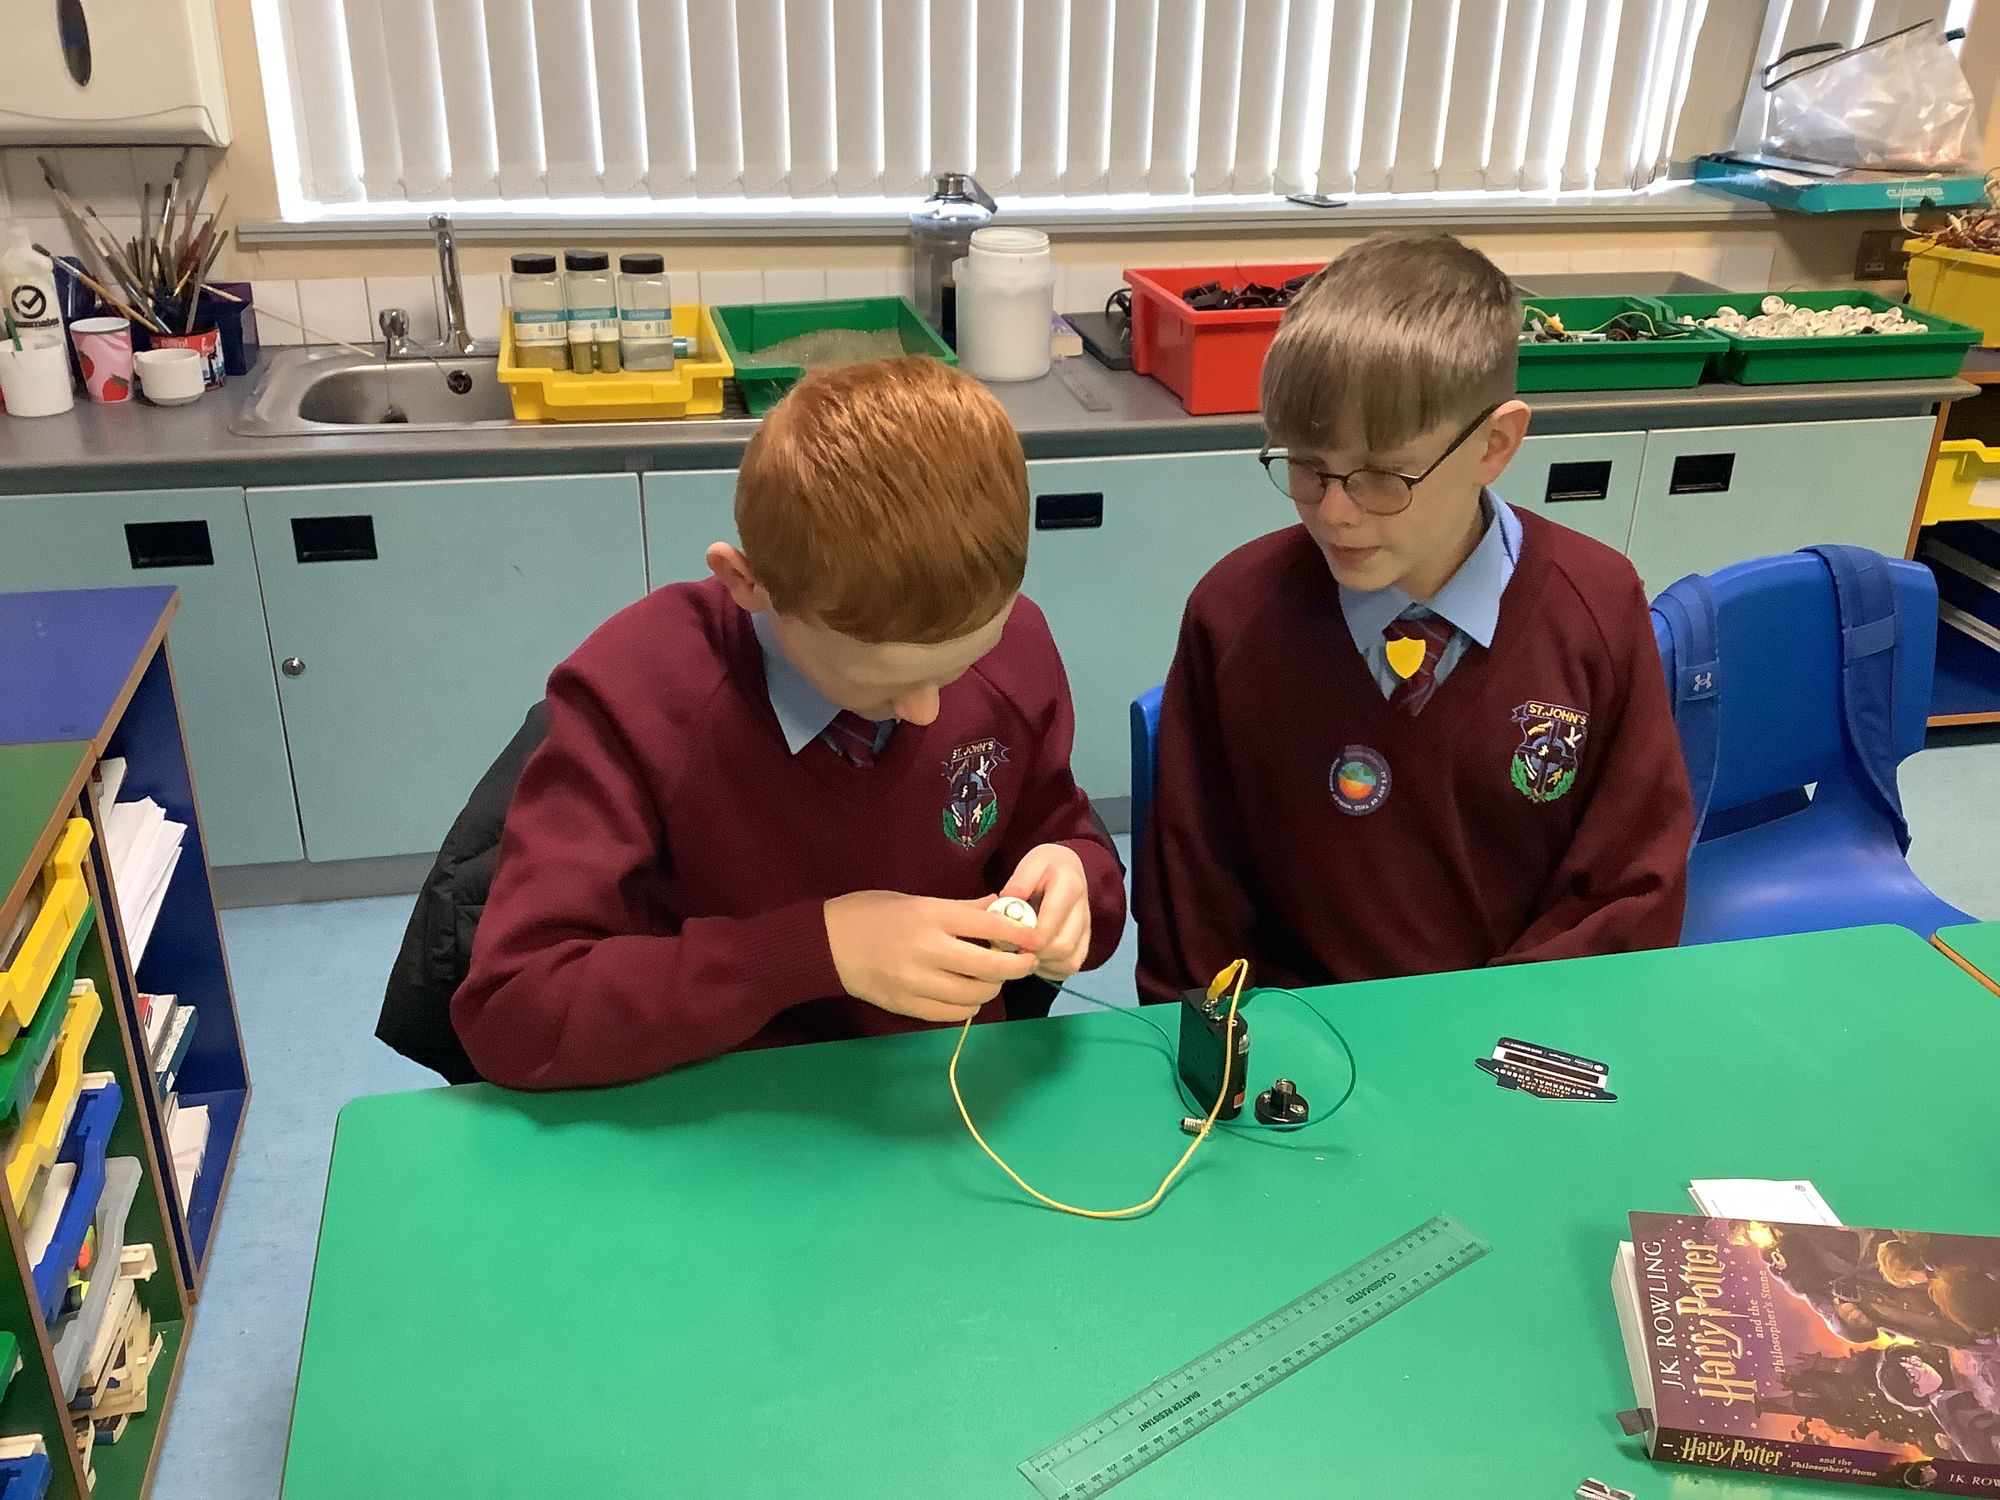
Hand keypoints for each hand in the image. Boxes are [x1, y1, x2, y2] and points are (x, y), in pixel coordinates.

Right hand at [824, 892, 1040, 1024]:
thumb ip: (960, 908)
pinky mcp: (908, 1006)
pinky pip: (952, 1014)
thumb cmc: (871, 912)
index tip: (1036, 937)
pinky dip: (968, 1006)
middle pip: (989, 968)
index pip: (988, 927)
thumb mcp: (916, 899)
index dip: (1020, 934)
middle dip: (1015, 967)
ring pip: (974, 995)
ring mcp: (917, 983)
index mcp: (930, 916)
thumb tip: (1000, 908)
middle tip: (1026, 962)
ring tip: (993, 978)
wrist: (825, 945)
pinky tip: (968, 994)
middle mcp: (927, 950)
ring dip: (992, 988)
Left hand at [1000, 843, 1090, 982]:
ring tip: (1022, 952)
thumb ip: (1019, 883)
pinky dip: (1049, 969)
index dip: (1031, 935)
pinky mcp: (1084, 945)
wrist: (1066, 870)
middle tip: (1012, 948)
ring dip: (1042, 962)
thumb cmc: (1043, 869)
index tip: (1010, 940)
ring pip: (1069, 961)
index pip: (1054, 917)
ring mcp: (1086, 931)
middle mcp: (1084, 911)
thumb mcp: (1029, 864)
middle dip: (1035, 952)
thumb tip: (1007, 903)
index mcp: (1070, 885)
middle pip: (1063, 946)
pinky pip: (1070, 967)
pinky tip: (1034, 957)